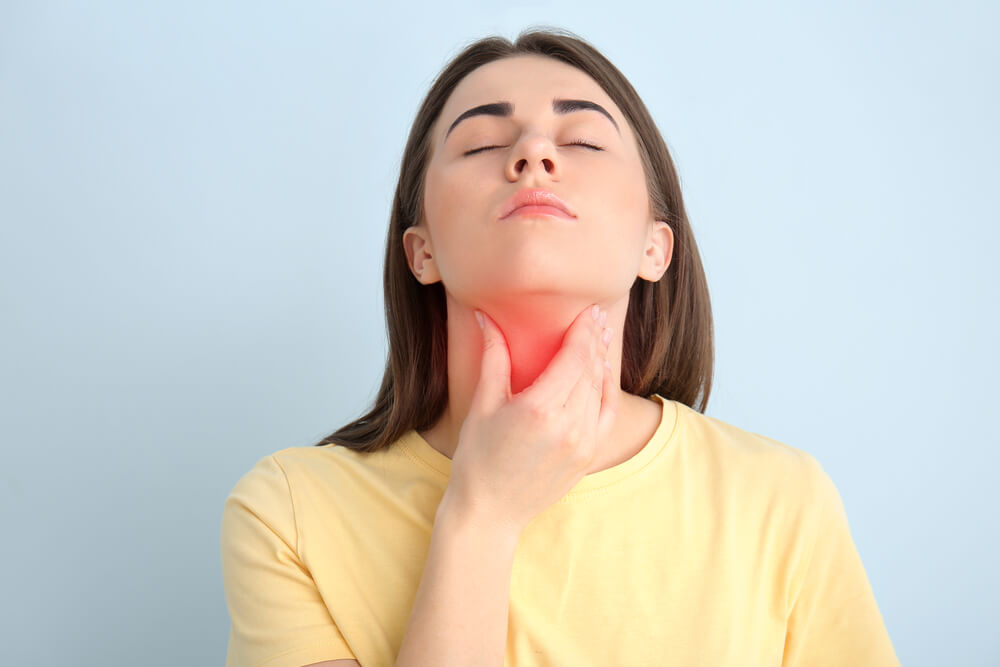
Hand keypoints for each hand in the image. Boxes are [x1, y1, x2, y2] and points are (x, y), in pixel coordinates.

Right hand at [444, 304, 618, 534]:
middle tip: (597, 317)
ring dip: (602, 362)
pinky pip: (607, 415)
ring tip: (601, 339)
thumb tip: (485, 317)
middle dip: (595, 340)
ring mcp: (582, 443)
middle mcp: (567, 425)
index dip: (584, 331)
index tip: (588, 311)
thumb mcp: (482, 404)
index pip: (573, 357)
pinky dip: (608, 391)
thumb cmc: (478, 457)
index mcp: (539, 409)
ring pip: (601, 391)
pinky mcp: (588, 456)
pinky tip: (603, 374)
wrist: (489, 510)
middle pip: (590, 370)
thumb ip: (493, 357)